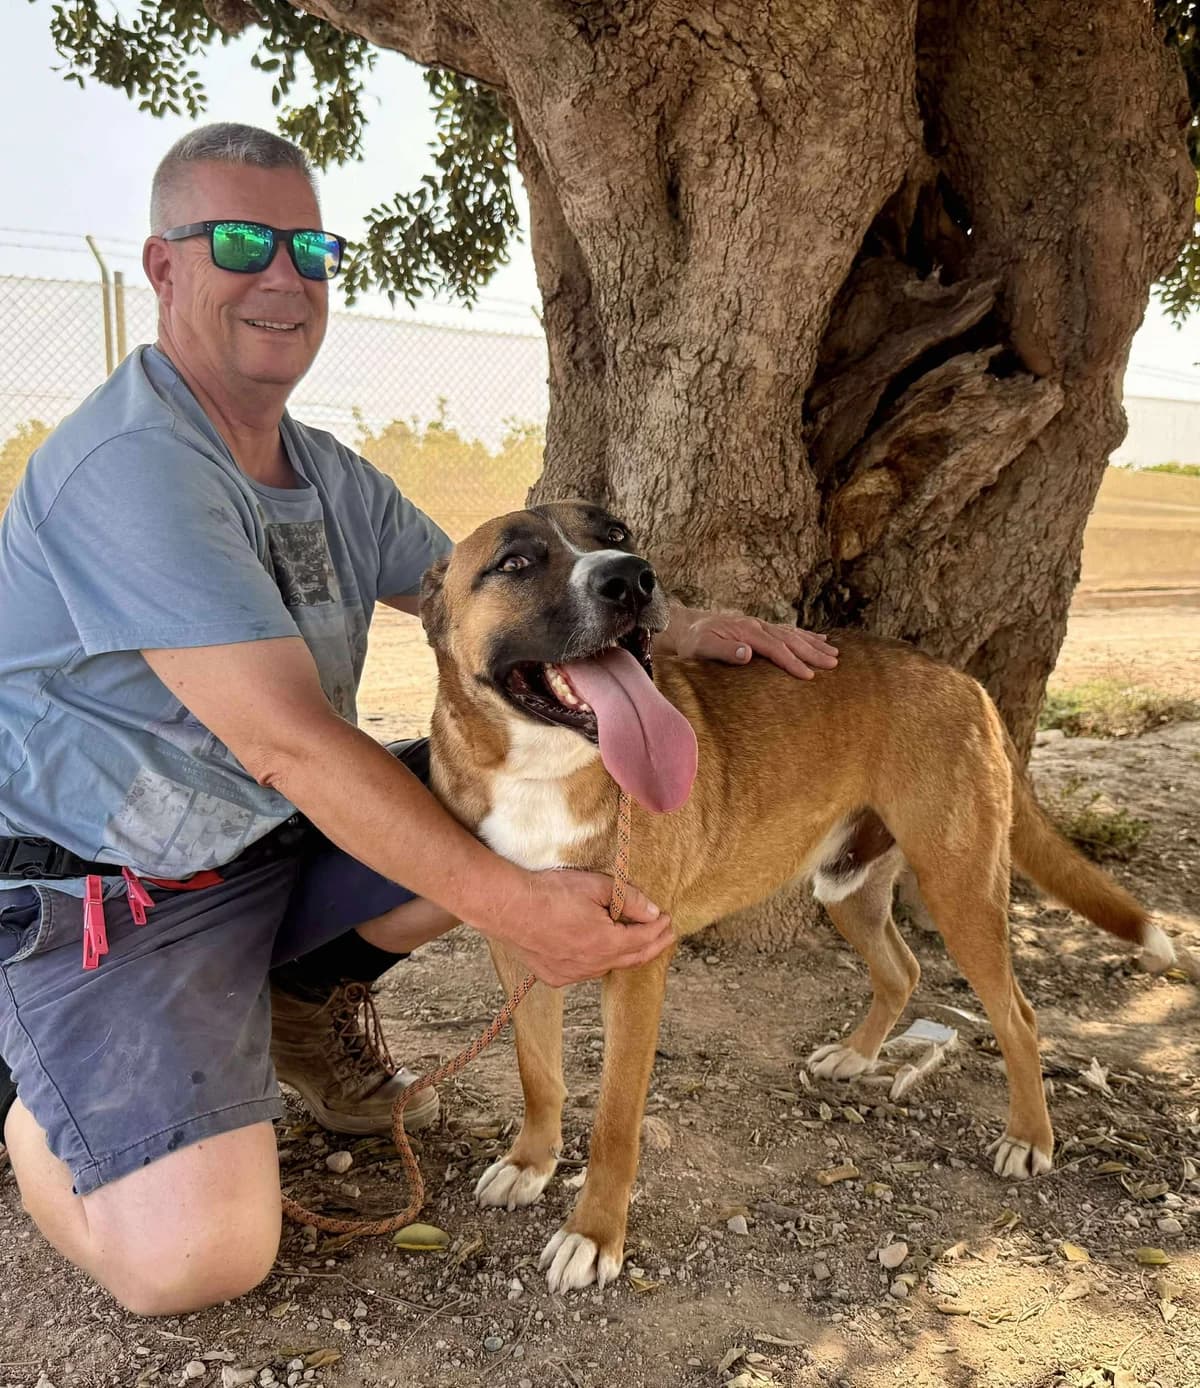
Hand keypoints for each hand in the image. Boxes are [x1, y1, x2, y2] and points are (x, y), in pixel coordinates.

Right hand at [477, 867, 674, 987]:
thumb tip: (653, 912)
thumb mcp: (597, 886)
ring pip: (606, 967)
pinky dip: (595, 961)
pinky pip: (583, 971)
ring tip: (632, 940)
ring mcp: (571, 974)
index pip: (643, 940)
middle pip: (631, 959)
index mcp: (606, 944)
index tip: (668, 920)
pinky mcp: (553, 976)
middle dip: (651, 946)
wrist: (508, 906)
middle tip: (664, 935)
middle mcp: (591, 966)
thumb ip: (629, 900)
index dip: (659, 930)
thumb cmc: (550, 892)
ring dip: (622, 954)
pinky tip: (595, 948)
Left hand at [671, 610, 837, 679]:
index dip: (792, 662)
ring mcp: (760, 625)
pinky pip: (788, 631)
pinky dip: (806, 634)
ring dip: (814, 643)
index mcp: (746, 631)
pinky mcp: (760, 628)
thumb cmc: (691, 642)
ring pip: (793, 634)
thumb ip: (724, 650)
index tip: (809, 675)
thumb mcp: (702, 648)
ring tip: (834, 653)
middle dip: (812, 652)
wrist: (684, 626)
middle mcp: (757, 625)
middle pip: (790, 639)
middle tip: (834, 664)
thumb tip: (748, 653)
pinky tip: (819, 638)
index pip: (775, 648)